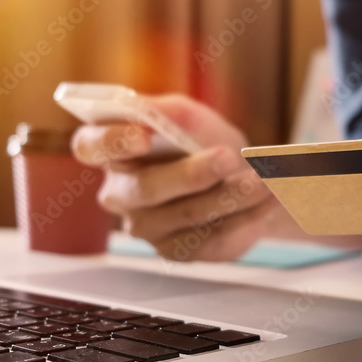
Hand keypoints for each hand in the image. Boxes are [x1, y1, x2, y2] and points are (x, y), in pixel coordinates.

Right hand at [71, 94, 277, 260]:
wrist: (239, 175)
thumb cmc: (203, 140)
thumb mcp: (189, 116)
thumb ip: (167, 111)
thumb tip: (145, 109)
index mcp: (112, 152)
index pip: (91, 146)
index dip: (112, 141)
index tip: (143, 135)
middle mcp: (120, 194)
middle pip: (145, 189)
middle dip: (192, 173)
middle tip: (229, 157)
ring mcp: (146, 227)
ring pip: (187, 214)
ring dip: (233, 194)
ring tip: (268, 178)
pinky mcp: (177, 252)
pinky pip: (211, 236)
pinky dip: (246, 215)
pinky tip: (270, 199)